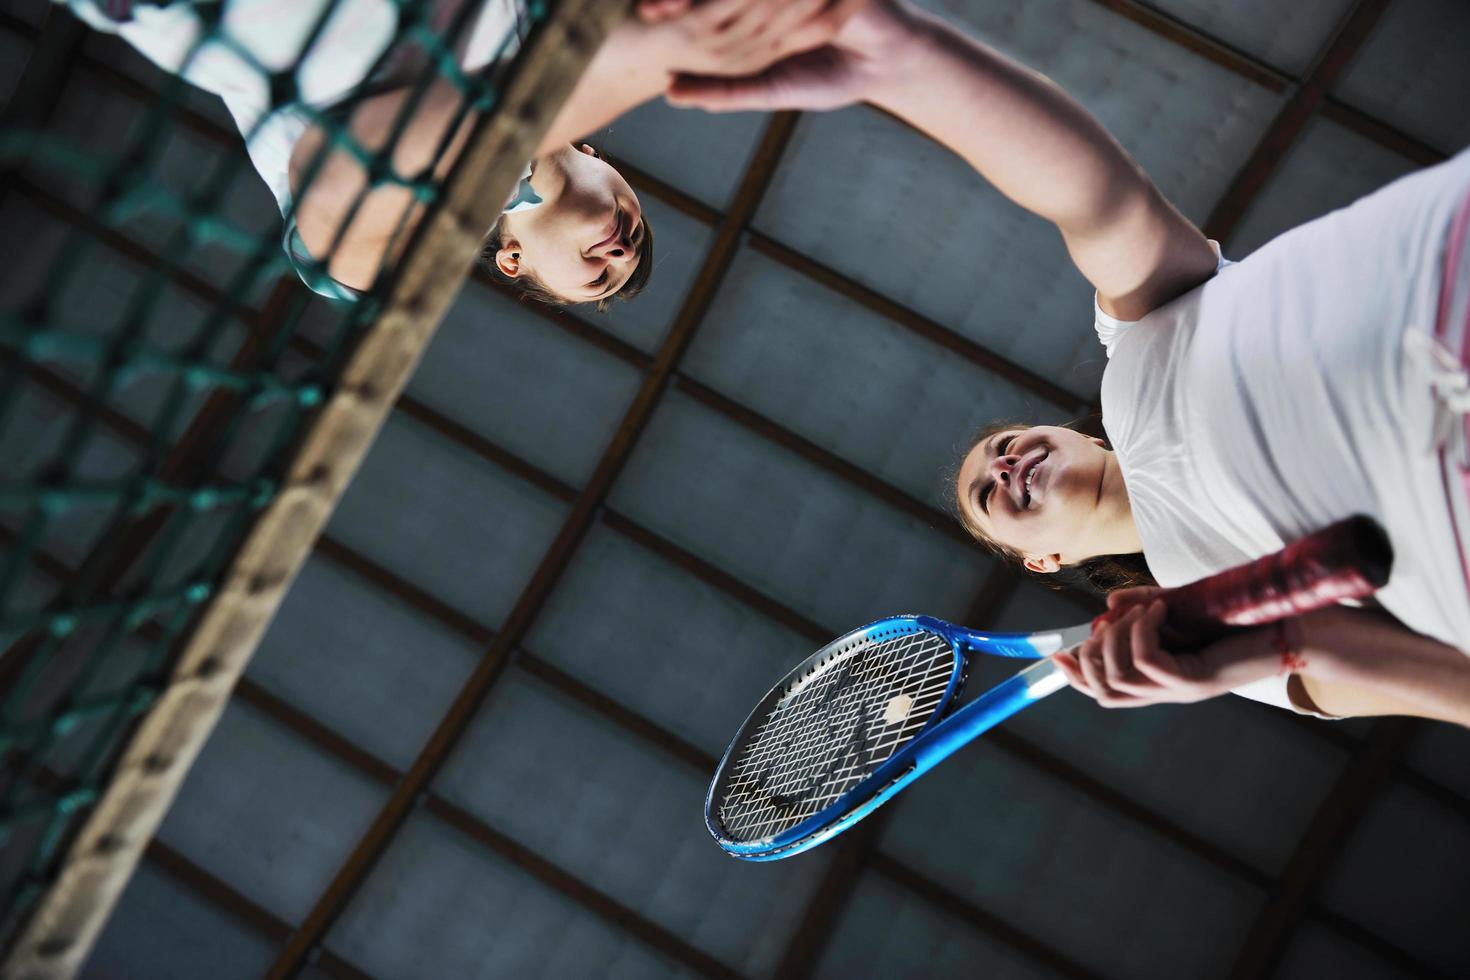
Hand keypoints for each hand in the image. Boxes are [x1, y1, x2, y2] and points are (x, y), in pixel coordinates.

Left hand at [663, 0, 912, 112]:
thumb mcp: (771, 87)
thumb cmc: (831, 76)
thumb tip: (669, 94)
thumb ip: (723, 90)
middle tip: (653, 4)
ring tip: (675, 1)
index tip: (648, 14)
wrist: (887, 61)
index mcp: (751, 11)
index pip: (705, 5)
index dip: (675, 4)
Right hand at [1053, 599, 1284, 708]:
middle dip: (1091, 655)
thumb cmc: (1242, 620)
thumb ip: (1146, 608)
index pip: (1107, 692)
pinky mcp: (1195, 681)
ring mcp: (1181, 690)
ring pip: (1120, 676)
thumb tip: (1109, 605)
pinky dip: (1141, 631)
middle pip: (1105, 691)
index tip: (1057, 652)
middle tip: (1106, 622)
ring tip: (1139, 611)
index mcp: (1163, 682)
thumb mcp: (1183, 611)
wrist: (1292, 630)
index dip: (1077, 676)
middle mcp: (1168, 692)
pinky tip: (1158, 610)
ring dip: (1117, 637)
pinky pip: (1147, 661)